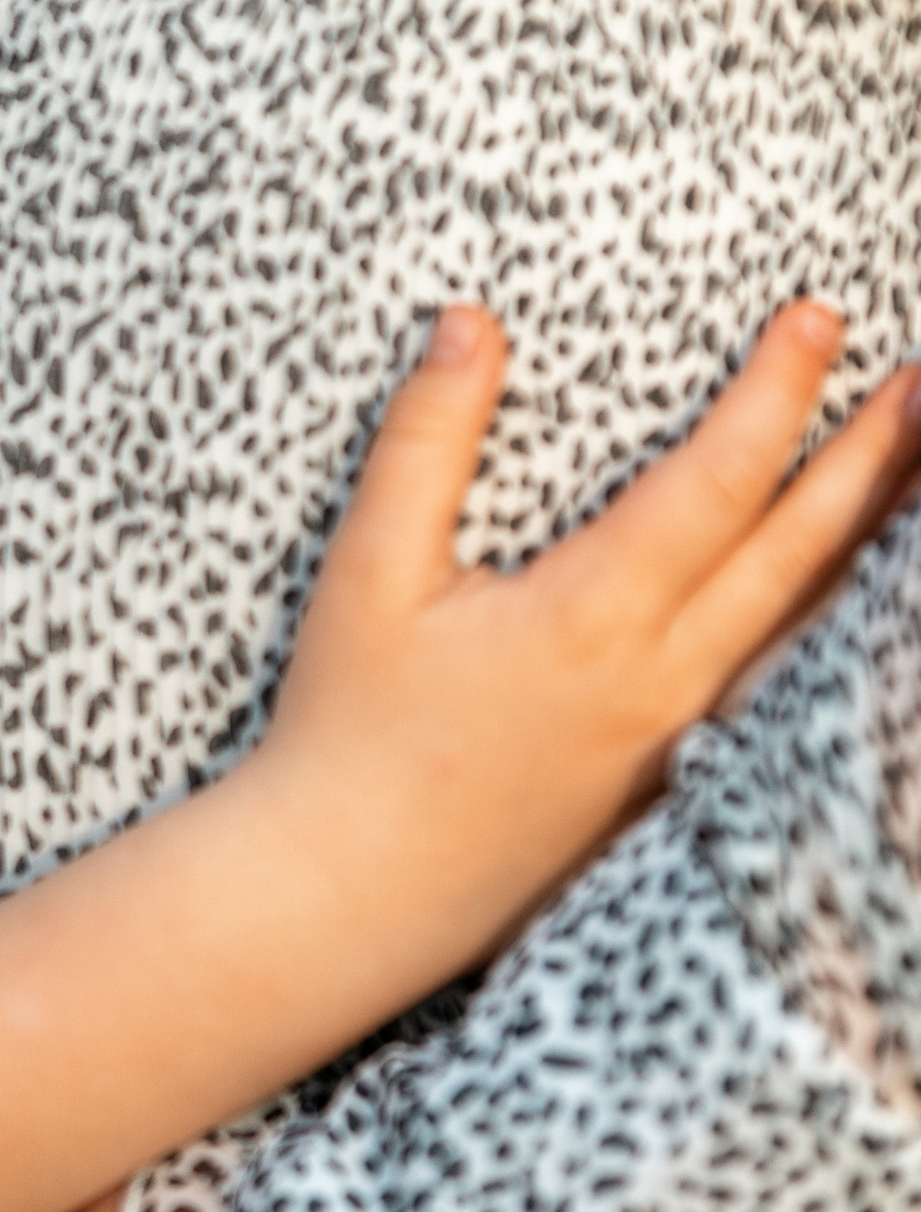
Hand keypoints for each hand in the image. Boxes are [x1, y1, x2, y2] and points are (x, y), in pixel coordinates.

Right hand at [252, 302, 920, 974]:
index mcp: (593, 617)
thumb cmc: (348, 734)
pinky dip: (829, 631)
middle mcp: (661, 681)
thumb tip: (470, 325)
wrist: (348, 892)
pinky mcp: (669, 787)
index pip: (717, 481)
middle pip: (799, 553)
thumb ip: (426, 440)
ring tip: (914, 476)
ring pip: (807, 627)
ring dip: (871, 543)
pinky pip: (777, 690)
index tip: (816, 319)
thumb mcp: (367, 573)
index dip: (777, 393)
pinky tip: (848, 600)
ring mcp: (678, 744)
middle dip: (871, 459)